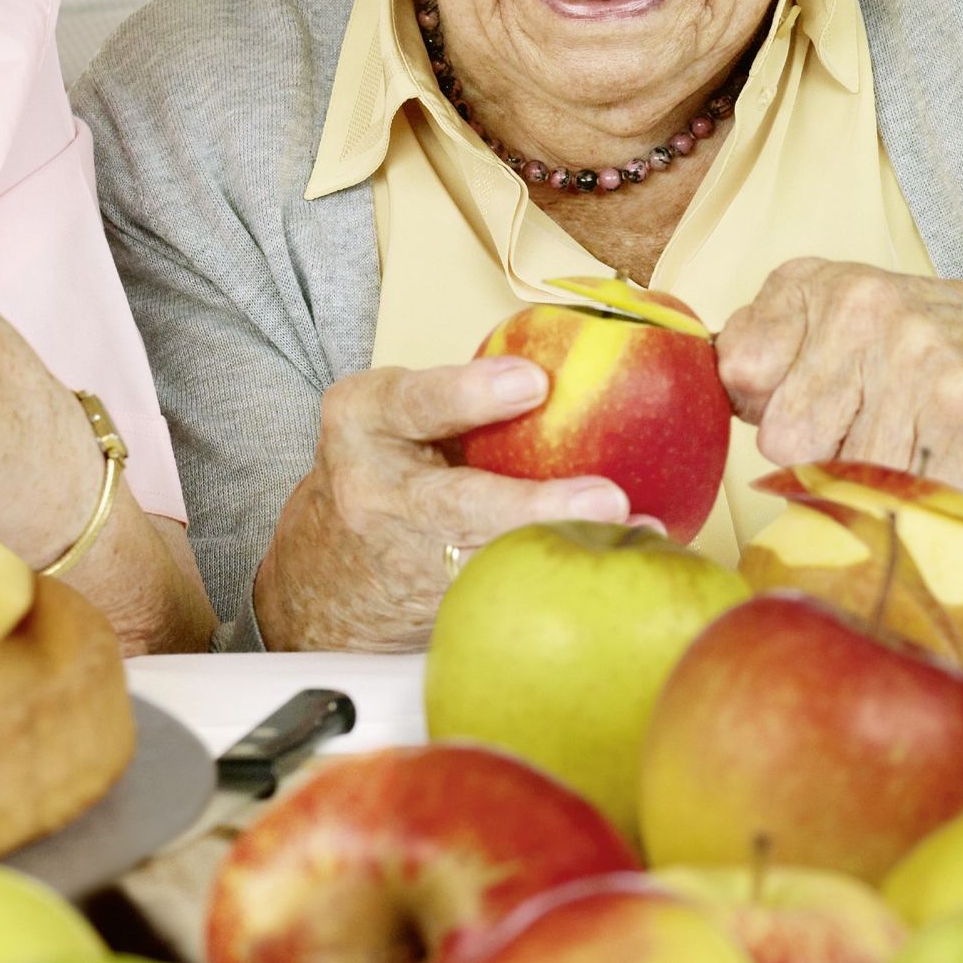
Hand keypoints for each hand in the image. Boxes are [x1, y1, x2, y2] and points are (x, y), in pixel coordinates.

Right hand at [252, 357, 630, 651]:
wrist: (324, 566)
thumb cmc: (386, 461)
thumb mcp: (397, 410)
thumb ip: (466, 393)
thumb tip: (586, 356)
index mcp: (363, 423)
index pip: (412, 403)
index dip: (470, 394)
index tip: (534, 382)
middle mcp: (378, 495)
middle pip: (457, 506)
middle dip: (533, 506)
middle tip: (608, 498)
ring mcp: (406, 560)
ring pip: (488, 561)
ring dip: (567, 548)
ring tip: (638, 533)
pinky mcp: (434, 607)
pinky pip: (506, 591)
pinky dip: (565, 578)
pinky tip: (622, 568)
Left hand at [715, 259, 962, 491]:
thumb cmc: (945, 348)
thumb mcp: (853, 319)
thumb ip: (776, 347)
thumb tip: (721, 381)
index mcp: (828, 284)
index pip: (740, 374)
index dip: (770, 406)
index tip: (814, 401)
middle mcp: (868, 310)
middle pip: (787, 438)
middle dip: (826, 451)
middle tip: (879, 426)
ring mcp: (919, 359)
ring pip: (846, 471)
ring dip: (882, 476)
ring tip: (920, 439)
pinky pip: (905, 491)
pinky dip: (926, 493)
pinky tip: (951, 458)